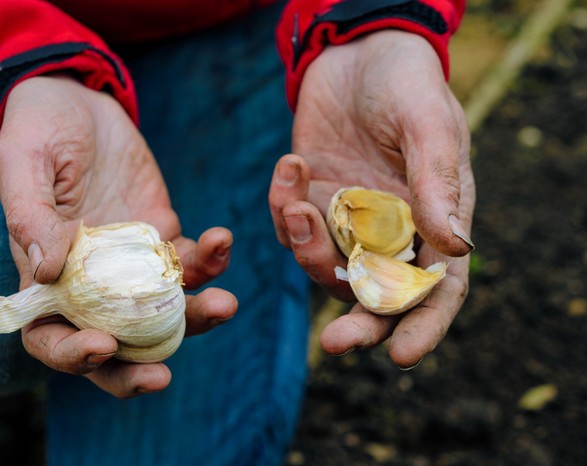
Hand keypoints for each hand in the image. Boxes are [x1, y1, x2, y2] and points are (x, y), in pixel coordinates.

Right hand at [0, 76, 236, 396]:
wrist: (80, 103)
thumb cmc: (38, 131)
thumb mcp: (22, 163)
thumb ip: (29, 216)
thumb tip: (43, 273)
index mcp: (44, 278)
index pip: (49, 337)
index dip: (69, 356)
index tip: (100, 346)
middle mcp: (90, 283)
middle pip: (114, 345)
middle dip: (137, 369)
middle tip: (163, 376)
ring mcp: (131, 265)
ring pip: (164, 312)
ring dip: (195, 316)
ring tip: (225, 303)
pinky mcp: (163, 238)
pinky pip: (190, 262)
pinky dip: (211, 260)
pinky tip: (221, 238)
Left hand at [269, 31, 474, 368]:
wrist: (357, 54)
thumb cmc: (406, 85)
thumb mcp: (428, 125)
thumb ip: (438, 184)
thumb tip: (458, 247)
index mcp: (435, 222)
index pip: (437, 289)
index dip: (424, 326)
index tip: (402, 356)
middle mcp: (391, 233)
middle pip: (377, 298)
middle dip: (359, 325)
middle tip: (336, 343)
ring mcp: (346, 221)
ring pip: (323, 266)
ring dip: (305, 246)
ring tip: (297, 200)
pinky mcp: (310, 201)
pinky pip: (289, 226)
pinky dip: (282, 205)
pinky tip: (290, 165)